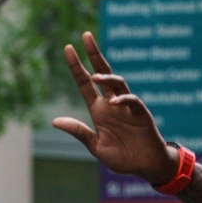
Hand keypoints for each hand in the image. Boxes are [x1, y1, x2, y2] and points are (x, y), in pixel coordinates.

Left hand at [52, 32, 179, 185]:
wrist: (146, 167)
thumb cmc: (123, 158)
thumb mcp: (96, 146)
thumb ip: (79, 131)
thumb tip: (55, 121)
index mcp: (99, 110)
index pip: (84, 83)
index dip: (77, 66)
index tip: (68, 47)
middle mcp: (112, 103)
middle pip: (103, 73)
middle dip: (94, 54)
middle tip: (85, 36)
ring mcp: (127, 107)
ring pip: (118, 82)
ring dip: (107, 77)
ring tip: (95, 76)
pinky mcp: (141, 114)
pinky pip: (132, 100)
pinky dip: (123, 99)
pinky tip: (114, 102)